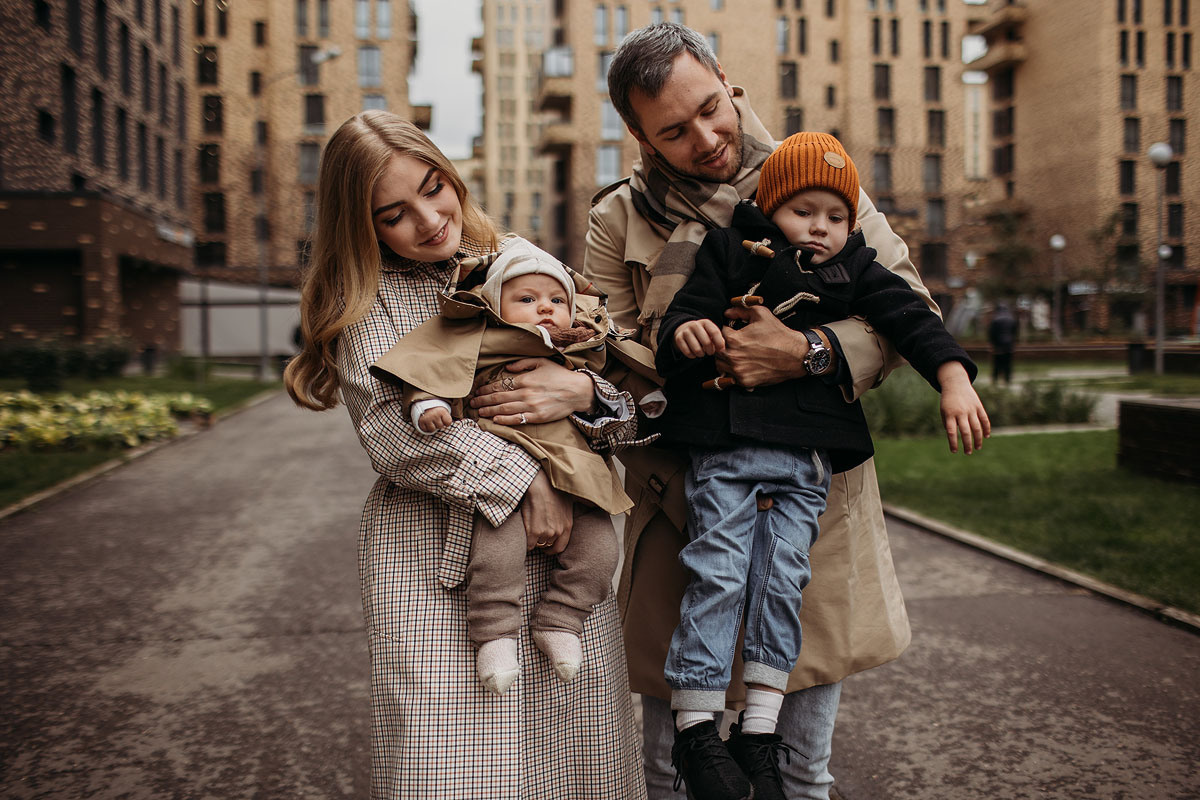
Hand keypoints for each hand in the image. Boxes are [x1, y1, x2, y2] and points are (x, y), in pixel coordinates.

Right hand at [417, 407, 452, 432]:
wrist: (424, 403)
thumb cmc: (436, 410)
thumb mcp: (443, 411)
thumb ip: (447, 418)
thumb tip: (455, 426)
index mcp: (442, 411)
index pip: (448, 423)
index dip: (446, 422)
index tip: (443, 418)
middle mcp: (434, 415)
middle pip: (440, 427)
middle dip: (438, 424)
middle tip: (436, 418)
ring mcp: (427, 418)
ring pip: (432, 429)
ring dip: (432, 426)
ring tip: (431, 420)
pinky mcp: (421, 421)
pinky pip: (425, 430)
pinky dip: (426, 427)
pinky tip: (426, 422)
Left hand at [470, 358, 594, 425]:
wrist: (577, 391)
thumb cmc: (560, 375)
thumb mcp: (542, 362)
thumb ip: (523, 364)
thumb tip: (507, 368)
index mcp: (525, 379)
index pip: (500, 385)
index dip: (487, 388)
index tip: (477, 391)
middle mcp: (526, 393)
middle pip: (499, 398)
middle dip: (483, 400)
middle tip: (472, 403)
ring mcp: (531, 406)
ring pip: (505, 409)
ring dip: (489, 411)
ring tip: (479, 411)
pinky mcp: (537, 417)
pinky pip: (517, 419)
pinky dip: (505, 420)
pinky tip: (495, 420)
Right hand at [520, 470, 573, 554]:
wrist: (539, 483)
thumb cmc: (551, 488)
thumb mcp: (565, 503)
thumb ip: (563, 516)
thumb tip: (563, 519)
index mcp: (567, 525)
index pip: (560, 547)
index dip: (552, 548)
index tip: (546, 546)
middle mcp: (558, 531)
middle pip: (547, 545)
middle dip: (541, 541)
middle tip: (535, 536)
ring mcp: (546, 532)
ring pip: (537, 544)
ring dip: (533, 540)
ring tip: (529, 530)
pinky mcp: (534, 531)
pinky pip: (529, 545)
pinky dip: (525, 541)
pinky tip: (523, 533)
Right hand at [674, 319, 725, 357]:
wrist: (684, 329)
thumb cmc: (702, 333)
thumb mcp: (710, 332)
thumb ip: (719, 339)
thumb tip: (721, 348)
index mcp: (705, 322)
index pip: (714, 332)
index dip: (719, 343)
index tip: (721, 349)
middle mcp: (695, 325)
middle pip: (706, 342)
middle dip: (710, 351)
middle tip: (710, 352)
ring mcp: (686, 331)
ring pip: (697, 349)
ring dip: (701, 354)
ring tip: (702, 353)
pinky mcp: (679, 338)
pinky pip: (688, 352)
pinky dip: (692, 356)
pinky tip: (694, 353)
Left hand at [716, 305, 811, 387]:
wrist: (795, 355)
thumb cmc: (778, 333)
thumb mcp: (761, 314)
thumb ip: (740, 310)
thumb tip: (727, 312)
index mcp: (734, 339)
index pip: (719, 333)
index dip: (727, 330)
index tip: (734, 331)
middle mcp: (733, 356)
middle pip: (716, 350)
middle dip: (722, 345)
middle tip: (735, 343)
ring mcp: (738, 371)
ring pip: (720, 365)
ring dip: (725, 359)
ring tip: (738, 354)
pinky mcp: (744, 381)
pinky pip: (730, 377)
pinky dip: (733, 372)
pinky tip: (743, 365)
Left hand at [938, 361, 990, 454]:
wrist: (955, 384)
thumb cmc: (948, 401)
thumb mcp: (943, 411)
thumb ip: (948, 424)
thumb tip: (954, 438)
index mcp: (950, 414)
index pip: (951, 432)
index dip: (953, 443)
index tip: (954, 451)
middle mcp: (961, 412)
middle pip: (965, 432)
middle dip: (967, 444)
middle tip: (968, 452)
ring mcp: (971, 409)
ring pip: (976, 427)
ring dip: (978, 439)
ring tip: (977, 447)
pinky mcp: (978, 406)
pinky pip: (984, 419)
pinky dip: (986, 428)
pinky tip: (986, 436)